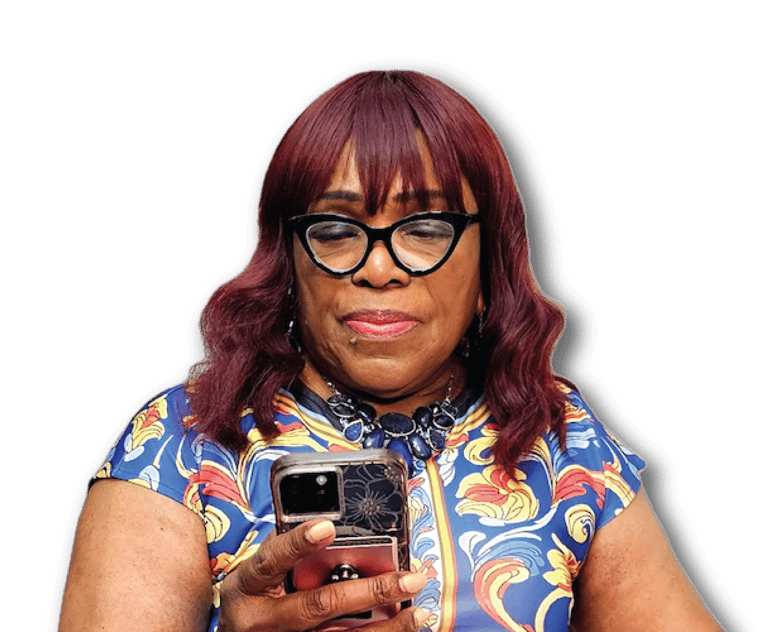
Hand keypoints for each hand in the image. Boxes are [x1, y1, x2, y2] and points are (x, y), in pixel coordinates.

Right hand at [217, 520, 430, 631]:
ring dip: (385, 626)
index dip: (297, 543)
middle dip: (370, 591)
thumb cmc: (251, 598)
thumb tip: (333, 523)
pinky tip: (401, 629)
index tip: (327, 527)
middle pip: (319, 605)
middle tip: (408, 578)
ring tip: (417, 611)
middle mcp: (263, 620)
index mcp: (248, 587)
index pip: (271, 560)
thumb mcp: (255, 573)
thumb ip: (287, 550)